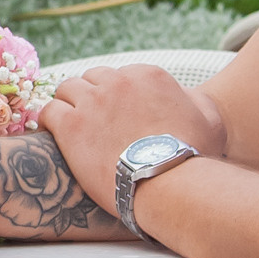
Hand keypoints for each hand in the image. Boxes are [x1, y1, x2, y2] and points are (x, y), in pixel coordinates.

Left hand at [37, 62, 226, 211]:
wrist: (169, 181)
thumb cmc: (193, 156)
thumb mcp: (210, 120)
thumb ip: (196, 101)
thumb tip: (186, 97)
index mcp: (148, 75)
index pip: (121, 76)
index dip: (116, 96)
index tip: (115, 115)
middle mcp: (118, 81)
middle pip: (92, 79)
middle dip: (91, 96)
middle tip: (92, 121)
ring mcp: (92, 101)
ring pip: (67, 89)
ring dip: (68, 104)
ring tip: (71, 126)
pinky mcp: (71, 125)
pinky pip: (49, 111)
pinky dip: (48, 120)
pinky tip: (52, 132)